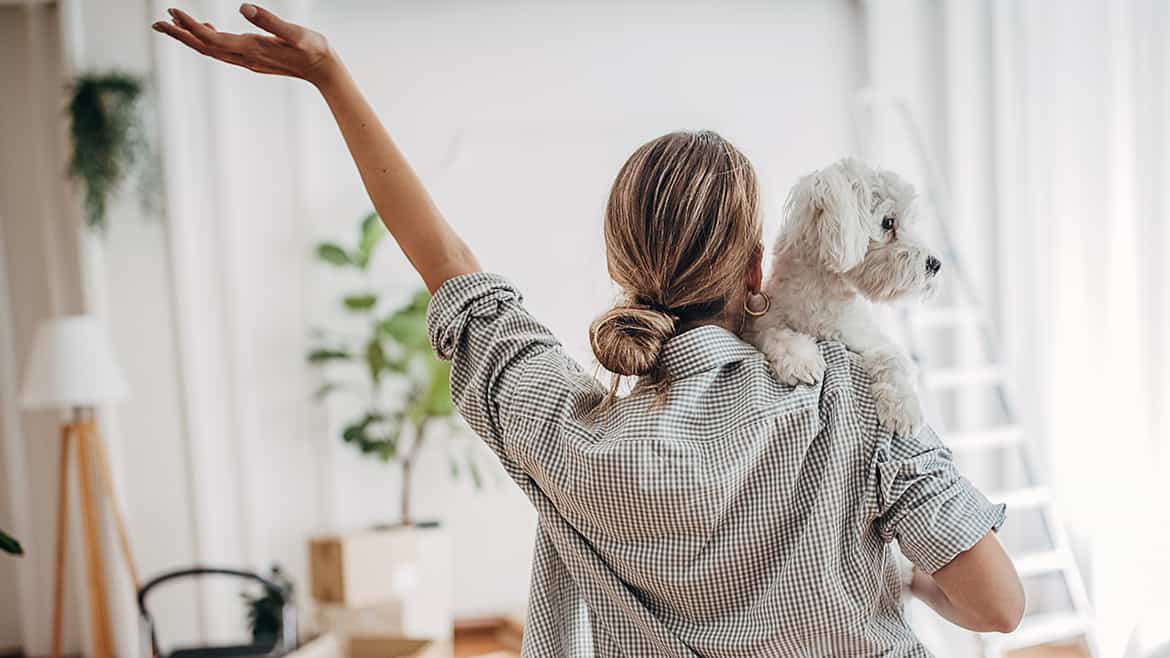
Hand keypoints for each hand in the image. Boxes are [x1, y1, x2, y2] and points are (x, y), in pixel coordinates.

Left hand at [153, 4, 340, 86]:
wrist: (324, 70)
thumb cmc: (313, 49)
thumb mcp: (294, 32)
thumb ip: (269, 20)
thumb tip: (243, 7)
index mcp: (251, 48)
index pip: (211, 39)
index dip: (189, 26)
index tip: (171, 12)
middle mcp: (245, 57)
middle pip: (204, 47)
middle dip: (179, 35)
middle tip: (156, 23)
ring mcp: (248, 61)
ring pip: (211, 50)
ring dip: (190, 38)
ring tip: (171, 25)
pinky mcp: (253, 59)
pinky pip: (223, 51)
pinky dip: (208, 41)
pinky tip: (207, 30)